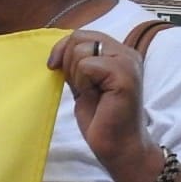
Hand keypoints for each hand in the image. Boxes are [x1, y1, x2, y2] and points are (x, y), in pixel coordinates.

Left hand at [48, 31, 161, 181]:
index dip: (62, 48)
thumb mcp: (83, 85)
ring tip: (91, 93)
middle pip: (79, 38)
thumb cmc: (102, 120)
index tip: (53, 67)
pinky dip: (83, 83)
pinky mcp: (123, 74)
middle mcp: (126, 52)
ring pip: (81, 50)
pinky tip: (95, 97)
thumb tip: (59, 52)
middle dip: (68, 62)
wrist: (119, 146)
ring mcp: (127, 62)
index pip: (82, 34)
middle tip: (80, 87)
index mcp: (118, 53)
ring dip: (76, 75)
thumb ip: (77, 66)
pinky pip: (87, 65)